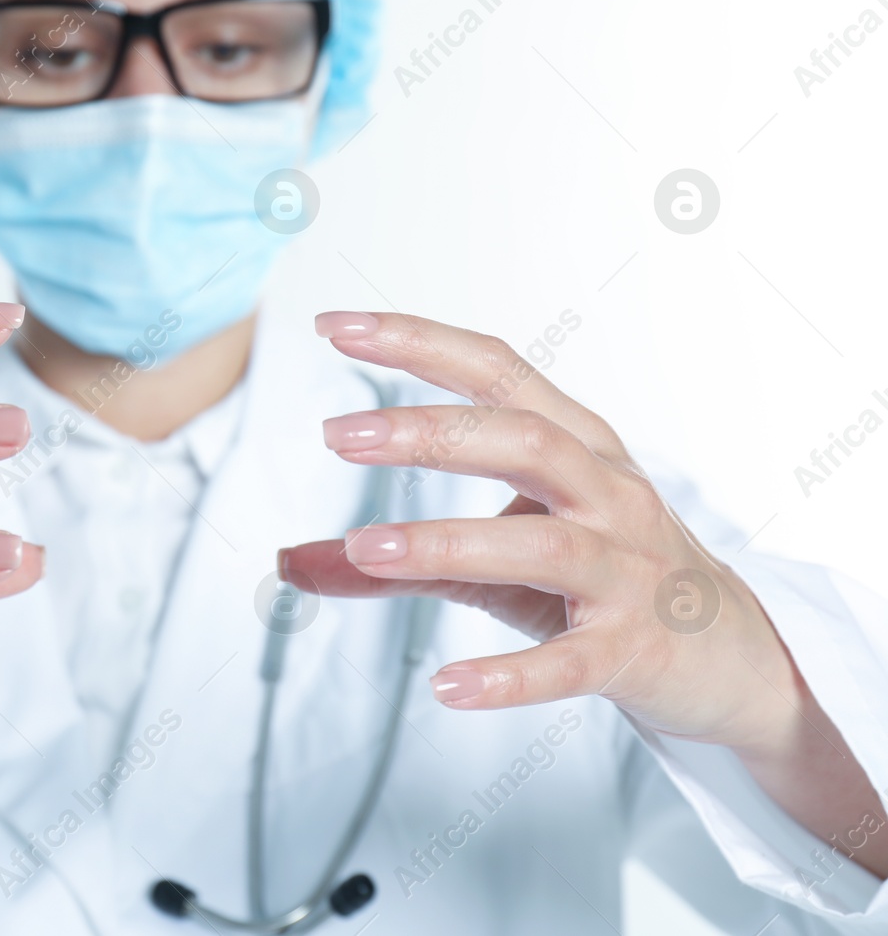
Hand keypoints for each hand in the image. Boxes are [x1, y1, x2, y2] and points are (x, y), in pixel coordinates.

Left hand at [281, 311, 884, 873]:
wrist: (726, 657)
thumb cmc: (598, 583)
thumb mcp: (499, 556)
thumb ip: (398, 558)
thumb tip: (287, 560)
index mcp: (576, 445)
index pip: (496, 369)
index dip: (417, 341)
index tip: (334, 326)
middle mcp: (608, 493)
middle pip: (522, 439)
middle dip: (426, 431)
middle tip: (333, 434)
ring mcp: (627, 571)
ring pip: (541, 544)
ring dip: (446, 541)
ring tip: (365, 548)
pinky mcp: (633, 651)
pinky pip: (571, 661)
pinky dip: (510, 675)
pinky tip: (446, 687)